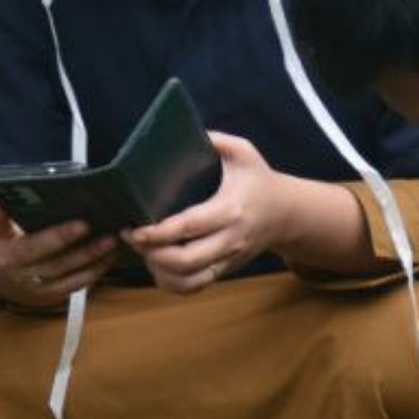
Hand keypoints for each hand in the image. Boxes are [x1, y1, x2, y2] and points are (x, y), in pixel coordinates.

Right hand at [0, 195, 117, 310]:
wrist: (8, 275)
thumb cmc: (13, 239)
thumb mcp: (3, 224)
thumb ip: (8, 210)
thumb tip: (20, 191)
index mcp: (0, 240)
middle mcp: (13, 264)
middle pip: (35, 250)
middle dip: (60, 238)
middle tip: (84, 224)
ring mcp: (33, 281)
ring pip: (61, 269)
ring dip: (87, 255)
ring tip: (109, 239)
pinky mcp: (51, 292)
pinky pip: (75, 283)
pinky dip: (95, 270)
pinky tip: (110, 255)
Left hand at [129, 132, 360, 287]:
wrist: (287, 214)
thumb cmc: (259, 179)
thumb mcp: (243, 151)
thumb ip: (215, 139)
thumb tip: (180, 131)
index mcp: (231, 209)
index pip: (189, 227)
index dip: (158, 232)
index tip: (134, 228)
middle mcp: (229, 240)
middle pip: (185, 261)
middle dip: (151, 254)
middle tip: (131, 236)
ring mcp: (227, 259)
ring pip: (188, 281)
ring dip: (158, 271)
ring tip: (143, 251)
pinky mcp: (224, 270)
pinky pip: (194, 287)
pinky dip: (171, 283)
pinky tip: (157, 265)